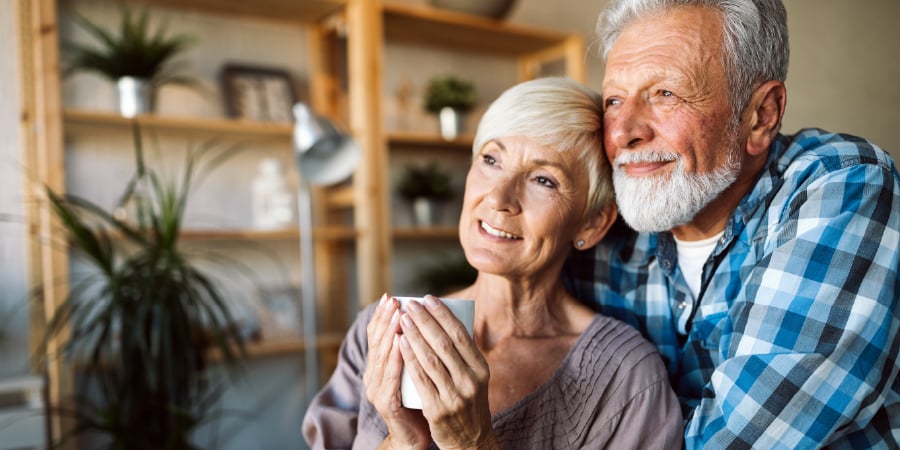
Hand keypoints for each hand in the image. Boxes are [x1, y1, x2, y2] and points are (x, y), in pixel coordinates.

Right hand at [364, 294, 430, 449]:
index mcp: (379, 367)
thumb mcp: (417, 371)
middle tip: (394, 300)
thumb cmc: (421, 400)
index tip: (391, 296)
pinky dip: (395, 359)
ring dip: (390, 333)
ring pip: (382, 357)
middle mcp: (373, 376)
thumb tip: (431, 321)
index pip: (376, 336)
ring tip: (399, 314)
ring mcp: (377, 390)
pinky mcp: (387, 404)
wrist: (416, 436)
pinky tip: (400, 343)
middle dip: (386, 319)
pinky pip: (391, 378)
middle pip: (377, 342)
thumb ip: (417, 351)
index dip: (381, 315)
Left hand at [399, 295, 497, 449]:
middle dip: (425, 320)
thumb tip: (447, 320)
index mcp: (481, 369)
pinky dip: (409, 358)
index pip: (461, 335)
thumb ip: (464, 355)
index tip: (428, 298)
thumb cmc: (468, 404)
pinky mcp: (438, 409)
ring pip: (431, 359)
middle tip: (410, 304)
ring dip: (414, 335)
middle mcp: (471, 381)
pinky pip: (420, 379)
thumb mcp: (475, 379)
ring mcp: (454, 396)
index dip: (443, 314)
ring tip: (402, 319)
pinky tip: (400, 343)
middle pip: (444, 343)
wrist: (470, 442)